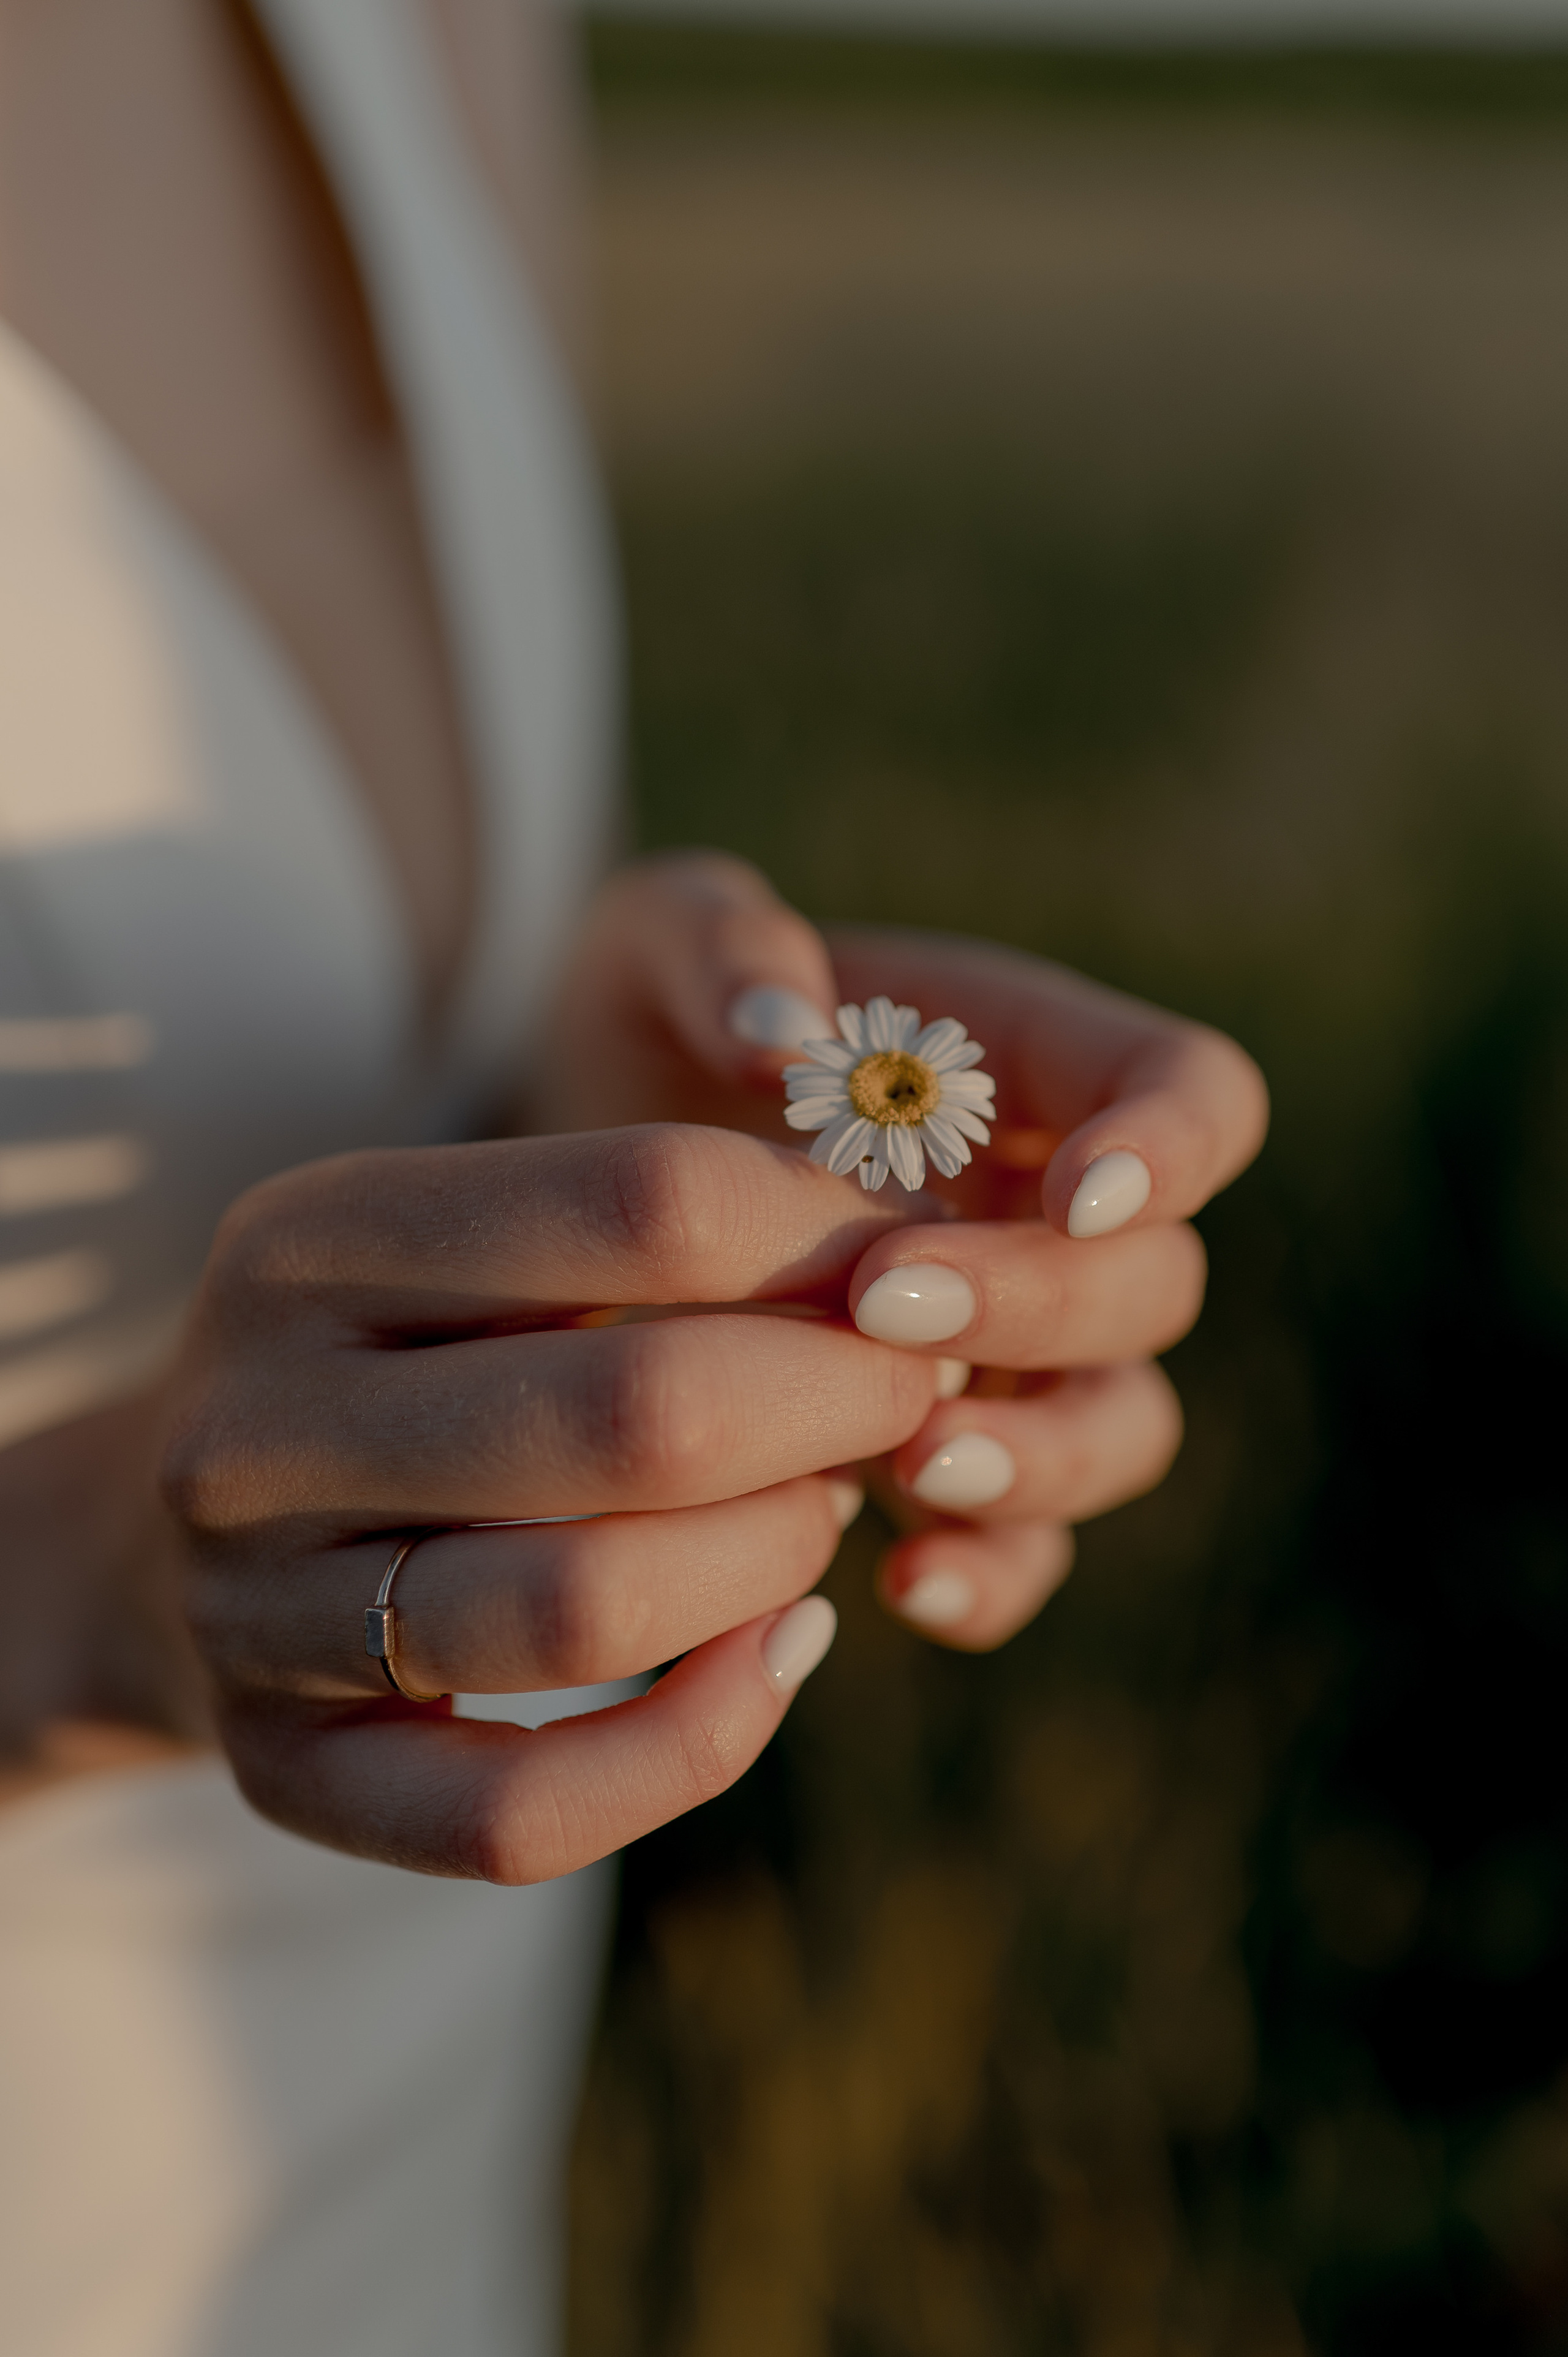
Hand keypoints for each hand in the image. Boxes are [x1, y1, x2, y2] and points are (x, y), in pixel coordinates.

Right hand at [163, 1126, 938, 1877]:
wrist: (178, 1533)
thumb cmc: (401, 1359)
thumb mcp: (476, 1243)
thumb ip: (662, 1228)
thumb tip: (906, 1254)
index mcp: (312, 1240)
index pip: (644, 1204)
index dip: (832, 1239)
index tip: (915, 1270)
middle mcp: (258, 1424)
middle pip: (640, 1415)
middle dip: (841, 1402)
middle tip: (913, 1394)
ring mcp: (253, 1615)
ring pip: (591, 1611)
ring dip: (775, 1557)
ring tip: (823, 1514)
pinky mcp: (286, 1775)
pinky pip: (525, 1816)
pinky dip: (697, 1743)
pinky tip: (779, 1656)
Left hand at [532, 854, 1268, 1650]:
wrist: (591, 1178)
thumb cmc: (655, 1028)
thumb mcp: (653, 948)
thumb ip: (719, 951)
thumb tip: (781, 1035)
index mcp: (1035, 1068)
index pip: (1194, 1093)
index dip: (1173, 1146)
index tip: (1080, 1195)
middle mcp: (1055, 1221)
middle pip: (1154, 1281)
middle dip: (1043, 1305)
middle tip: (889, 1307)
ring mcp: (1019, 1356)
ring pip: (1121, 1426)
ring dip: (1043, 1457)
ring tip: (912, 1463)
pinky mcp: (948, 1459)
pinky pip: (1023, 1547)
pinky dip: (987, 1573)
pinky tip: (897, 1580)